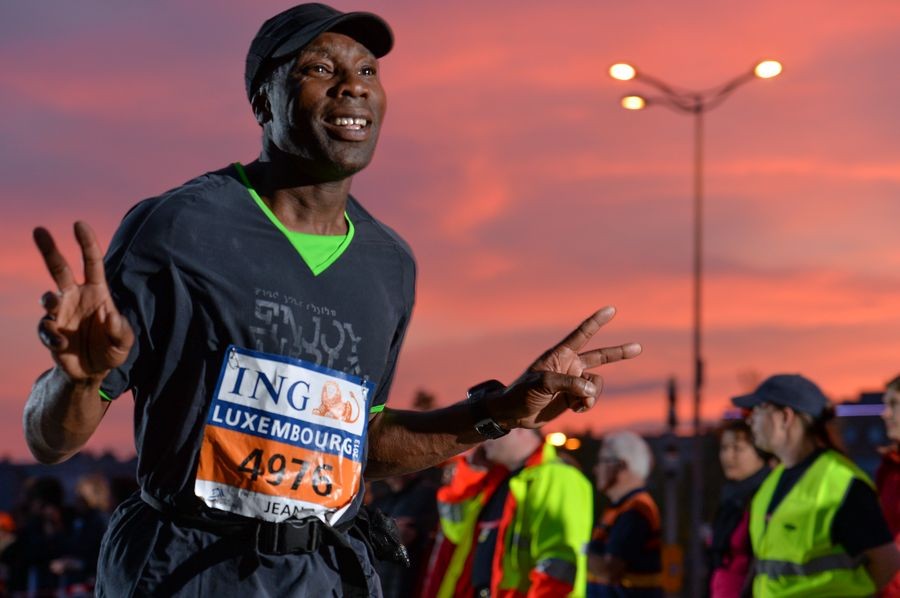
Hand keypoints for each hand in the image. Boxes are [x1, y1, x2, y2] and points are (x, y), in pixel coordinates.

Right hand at [33, 222, 133, 383]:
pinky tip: (62, 344)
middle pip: (59, 268)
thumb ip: (121, 330)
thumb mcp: (124, 343)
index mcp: (97, 292)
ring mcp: (60, 313)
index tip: (78, 224)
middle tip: (39, 229)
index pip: (91, 262)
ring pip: (46, 297)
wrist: (91, 372)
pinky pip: (45, 327)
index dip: (86, 243)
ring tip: (53, 307)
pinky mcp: (50, 330)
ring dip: (48, 300)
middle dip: (49, 249)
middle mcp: (75, 297)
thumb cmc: (111, 350)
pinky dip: (51, 335)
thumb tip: (110, 315)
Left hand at [489, 306, 640, 428]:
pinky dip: (587, 405)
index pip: (582, 334)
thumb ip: (568, 385)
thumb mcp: (542, 384)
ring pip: (596, 384)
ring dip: (592, 395)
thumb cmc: (521, 393)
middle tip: (638, 347)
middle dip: (619, 353)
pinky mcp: (573, 397)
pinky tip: (575, 410)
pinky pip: (591, 398)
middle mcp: (569, 365)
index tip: (611, 309)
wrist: (513, 414)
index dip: (597, 321)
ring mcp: (572, 382)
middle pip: (600, 356)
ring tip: (579, 404)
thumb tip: (591, 391)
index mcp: (560, 355)